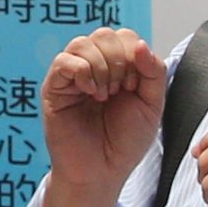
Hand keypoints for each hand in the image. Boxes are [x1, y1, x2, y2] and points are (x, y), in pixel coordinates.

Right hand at [42, 29, 166, 196]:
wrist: (102, 171)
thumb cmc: (125, 142)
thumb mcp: (151, 105)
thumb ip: (153, 73)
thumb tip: (140, 44)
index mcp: (118, 68)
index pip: (125, 37)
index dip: (135, 56)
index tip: (135, 86)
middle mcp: (93, 67)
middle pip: (105, 34)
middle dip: (119, 61)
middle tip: (120, 90)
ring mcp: (72, 76)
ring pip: (83, 43)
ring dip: (101, 67)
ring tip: (104, 95)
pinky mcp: (54, 88)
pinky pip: (63, 61)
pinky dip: (82, 72)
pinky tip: (90, 92)